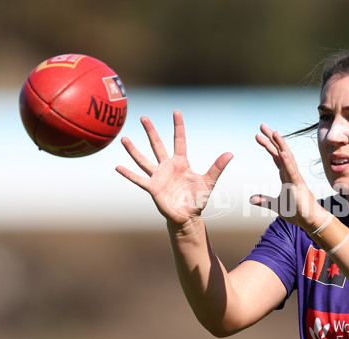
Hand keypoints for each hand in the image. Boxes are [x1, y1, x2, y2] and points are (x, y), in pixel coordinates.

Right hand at [116, 110, 232, 225]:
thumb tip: (230, 153)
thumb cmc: (198, 198)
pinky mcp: (152, 188)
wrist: (188, 216)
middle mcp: (168, 166)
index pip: (179, 140)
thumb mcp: (209, 181)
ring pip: (144, 160)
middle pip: (157, 145)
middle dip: (151, 131)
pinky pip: (139, 179)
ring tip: (124, 139)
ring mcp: (158, 176)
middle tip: (143, 117)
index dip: (178, 126)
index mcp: (181, 162)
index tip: (176, 111)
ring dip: (134, 150)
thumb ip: (218, 167)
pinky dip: (129, 174)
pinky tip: (118, 166)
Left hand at [249, 124, 325, 229]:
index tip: (258, 135)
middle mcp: (291, 173)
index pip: (276, 156)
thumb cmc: (297, 211)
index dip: (268, 145)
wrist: (311, 221)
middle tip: (262, 125)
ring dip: (280, 145)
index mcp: (286, 175)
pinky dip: (287, 161)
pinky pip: (292, 171)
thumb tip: (251, 198)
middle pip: (280, 152)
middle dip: (271, 138)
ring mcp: (296, 178)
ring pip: (287, 157)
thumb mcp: (276, 205)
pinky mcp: (298, 185)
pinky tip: (282, 152)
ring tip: (274, 132)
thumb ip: (264, 201)